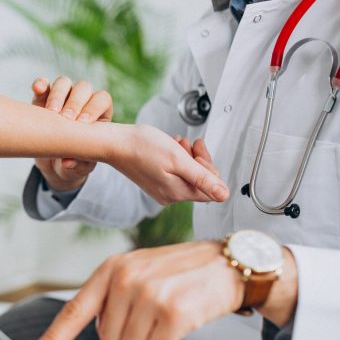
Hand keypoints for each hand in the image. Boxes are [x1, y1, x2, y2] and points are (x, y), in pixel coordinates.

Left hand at [25, 242, 296, 339]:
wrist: (227, 263)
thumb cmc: (179, 269)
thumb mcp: (137, 268)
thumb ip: (110, 294)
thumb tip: (93, 327)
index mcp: (110, 269)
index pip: (74, 310)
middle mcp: (125, 279)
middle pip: (108, 339)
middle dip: (129, 333)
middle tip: (151, 310)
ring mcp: (149, 295)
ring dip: (150, 338)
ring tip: (167, 311)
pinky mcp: (173, 312)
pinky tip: (180, 319)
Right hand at [32, 76, 112, 191]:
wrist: (53, 163)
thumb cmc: (73, 163)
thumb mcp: (78, 168)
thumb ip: (77, 166)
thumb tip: (68, 162)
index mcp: (99, 114)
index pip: (101, 100)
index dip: (94, 108)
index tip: (83, 124)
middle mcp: (82, 100)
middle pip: (83, 88)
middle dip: (75, 102)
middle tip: (66, 119)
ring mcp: (62, 97)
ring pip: (63, 83)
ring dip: (58, 94)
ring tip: (51, 112)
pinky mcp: (42, 98)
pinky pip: (43, 86)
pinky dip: (40, 85)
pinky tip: (37, 89)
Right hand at [105, 124, 228, 203]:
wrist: (115, 144)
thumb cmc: (142, 147)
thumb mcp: (178, 159)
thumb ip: (203, 179)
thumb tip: (224, 195)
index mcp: (177, 193)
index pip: (210, 188)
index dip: (208, 166)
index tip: (198, 148)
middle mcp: (170, 196)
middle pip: (199, 182)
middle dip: (198, 160)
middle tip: (188, 143)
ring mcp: (161, 190)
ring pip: (187, 175)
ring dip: (187, 157)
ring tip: (177, 143)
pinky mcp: (155, 183)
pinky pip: (174, 174)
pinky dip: (175, 159)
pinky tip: (169, 148)